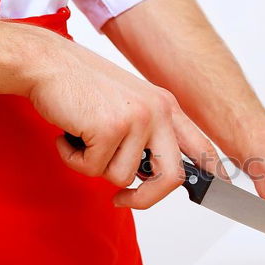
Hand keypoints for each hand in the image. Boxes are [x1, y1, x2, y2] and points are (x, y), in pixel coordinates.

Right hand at [26, 31, 225, 208]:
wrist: (46, 63)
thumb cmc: (82, 86)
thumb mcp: (130, 105)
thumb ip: (150, 135)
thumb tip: (156, 174)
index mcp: (167, 107)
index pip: (202, 147)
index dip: (213, 173)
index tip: (217, 191)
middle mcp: (158, 112)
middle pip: (172, 177)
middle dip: (146, 198)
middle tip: (123, 201)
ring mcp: (136, 119)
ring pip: (122, 177)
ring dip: (94, 166)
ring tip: (83, 137)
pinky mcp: (109, 128)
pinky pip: (93, 169)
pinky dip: (74, 159)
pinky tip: (69, 134)